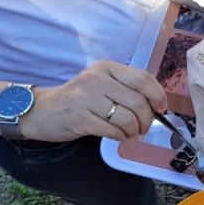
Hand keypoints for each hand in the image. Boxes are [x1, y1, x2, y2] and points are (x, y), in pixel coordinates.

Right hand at [20, 60, 166, 141]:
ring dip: (134, 130)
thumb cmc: (79, 99)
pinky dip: (120, 136)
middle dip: (147, 119)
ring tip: (129, 132)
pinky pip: (112, 131)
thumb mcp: (102, 84)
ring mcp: (87, 98)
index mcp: (106, 68)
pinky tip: (116, 135)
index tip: (161, 108)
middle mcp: (97, 79)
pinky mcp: (80, 118)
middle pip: (138, 102)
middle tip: (144, 127)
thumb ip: (126, 89)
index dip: (158, 96)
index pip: (143, 79)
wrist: (42, 110)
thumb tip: (156, 105)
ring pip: (127, 118)